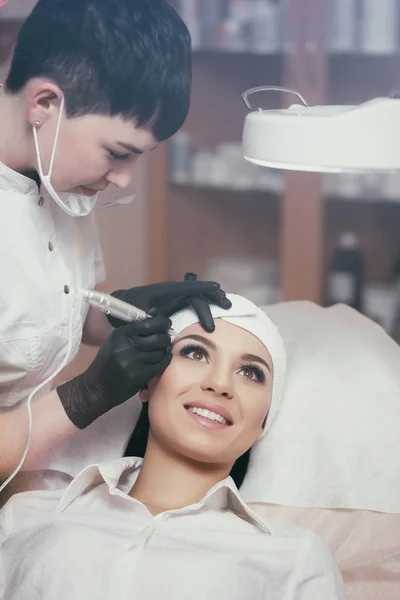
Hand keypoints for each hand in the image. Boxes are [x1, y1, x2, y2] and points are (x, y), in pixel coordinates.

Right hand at [57, 316, 171, 428]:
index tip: (167, 324)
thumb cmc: (108, 361)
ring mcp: (133, 362)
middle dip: (165, 337)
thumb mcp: (116, 340)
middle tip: (165, 339)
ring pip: (160, 352)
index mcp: (121, 334)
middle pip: (158, 338)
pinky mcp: (139, 376)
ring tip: (160, 351)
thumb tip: (156, 313)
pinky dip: (164, 361)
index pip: (148, 324)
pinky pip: (160, 365)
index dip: (162, 322)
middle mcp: (127, 346)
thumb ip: (136, 328)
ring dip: (163, 350)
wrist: (96, 387)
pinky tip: (162, 359)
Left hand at [107, 275, 231, 331]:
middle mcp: (173, 292)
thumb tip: (167, 326)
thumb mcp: (136, 317)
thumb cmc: (127, 311)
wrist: (121, 307)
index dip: (202, 287)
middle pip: (197, 292)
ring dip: (213, 299)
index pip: (187, 288)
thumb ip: (150, 320)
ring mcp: (176, 297)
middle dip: (212, 296)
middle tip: (227, 305)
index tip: (216, 288)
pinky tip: (217, 309)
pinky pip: (195, 302)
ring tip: (227, 304)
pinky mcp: (177, 304)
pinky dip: (207, 305)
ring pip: (199, 296)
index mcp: (165, 292)